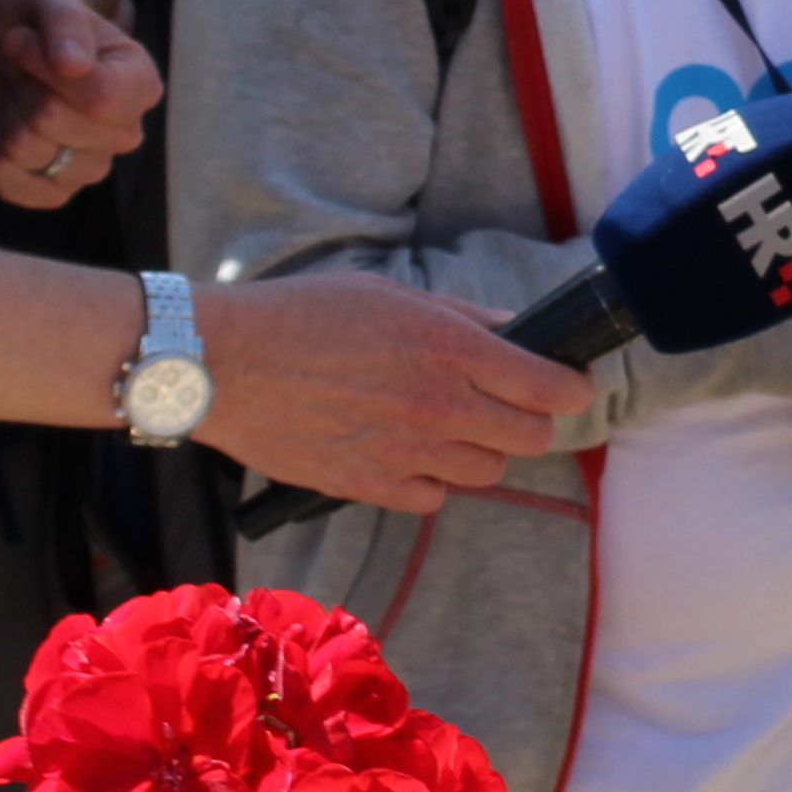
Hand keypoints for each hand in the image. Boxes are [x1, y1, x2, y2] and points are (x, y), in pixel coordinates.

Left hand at [0, 0, 162, 207]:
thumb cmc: (21, 18)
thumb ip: (64, 19)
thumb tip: (76, 64)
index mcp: (138, 81)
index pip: (104, 98)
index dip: (48, 70)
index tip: (19, 39)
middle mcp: (123, 131)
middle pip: (63, 124)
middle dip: (23, 87)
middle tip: (17, 67)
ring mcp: (88, 167)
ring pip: (32, 151)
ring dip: (5, 114)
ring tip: (10, 93)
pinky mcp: (49, 192)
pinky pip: (12, 183)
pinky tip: (0, 127)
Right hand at [192, 271, 583, 511]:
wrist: (222, 362)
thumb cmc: (299, 314)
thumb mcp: (387, 293)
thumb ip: (461, 316)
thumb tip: (514, 329)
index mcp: (449, 348)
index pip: (550, 387)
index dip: (569, 387)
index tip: (565, 383)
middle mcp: (439, 406)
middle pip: (531, 439)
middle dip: (528, 421)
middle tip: (503, 405)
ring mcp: (406, 452)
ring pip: (487, 474)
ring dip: (478, 452)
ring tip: (445, 427)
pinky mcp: (370, 487)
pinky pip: (433, 499)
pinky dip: (430, 481)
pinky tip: (406, 452)